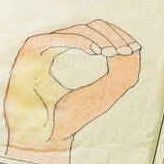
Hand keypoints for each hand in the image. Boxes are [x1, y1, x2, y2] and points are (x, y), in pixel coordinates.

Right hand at [4, 21, 140, 163]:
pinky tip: (95, 52)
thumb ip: (118, 74)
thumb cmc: (67, 118)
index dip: (115, 37)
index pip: (91, 34)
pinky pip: (57, 38)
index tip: (133, 48)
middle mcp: (47, 46)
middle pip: (87, 27)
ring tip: (111, 52)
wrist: (42, 136)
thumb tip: (134, 48)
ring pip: (76, 30)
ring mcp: (37, 48)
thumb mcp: (101, 93)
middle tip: (124, 50)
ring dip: (98, 39)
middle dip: (110, 36)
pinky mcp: (29, 51)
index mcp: (58, 53)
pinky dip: (79, 42)